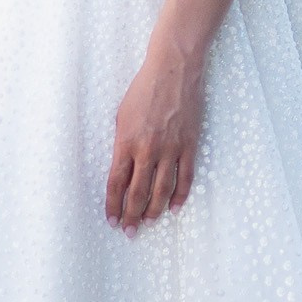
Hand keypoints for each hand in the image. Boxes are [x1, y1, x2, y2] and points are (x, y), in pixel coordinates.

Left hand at [106, 40, 202, 231]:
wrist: (173, 70)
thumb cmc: (144, 89)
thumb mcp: (122, 115)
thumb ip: (122, 143)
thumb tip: (122, 167)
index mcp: (126, 142)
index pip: (116, 183)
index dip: (113, 205)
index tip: (112, 220)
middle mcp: (148, 150)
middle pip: (138, 192)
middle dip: (132, 215)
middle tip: (129, 231)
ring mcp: (171, 149)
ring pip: (161, 190)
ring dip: (154, 210)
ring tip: (149, 222)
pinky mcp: (189, 145)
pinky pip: (184, 177)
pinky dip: (179, 195)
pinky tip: (173, 207)